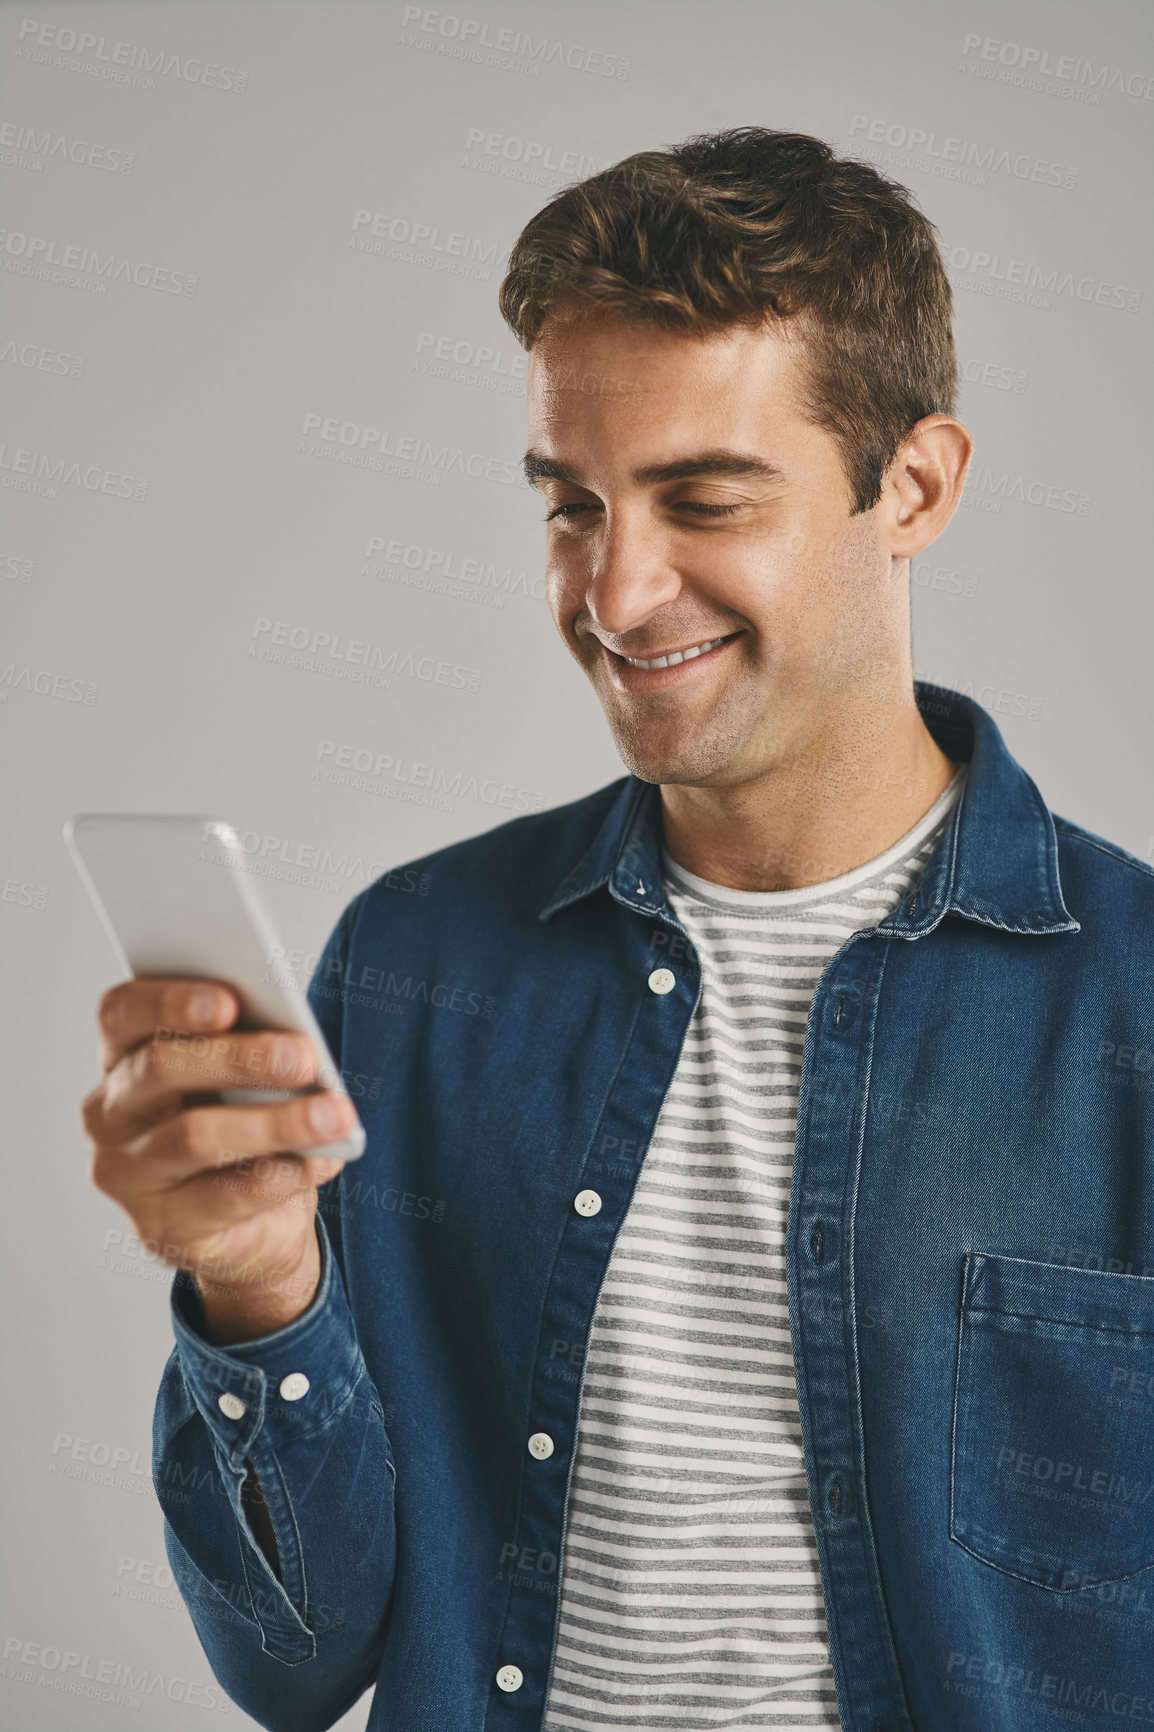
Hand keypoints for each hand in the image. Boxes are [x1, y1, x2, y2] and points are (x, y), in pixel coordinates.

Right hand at [83, 979, 355, 1340]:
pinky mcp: (159, 1228)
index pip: (121, 1014)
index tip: (228, 1001)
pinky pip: (222, 1197)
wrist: (252, 1219)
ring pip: (195, 1137)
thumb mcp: (244, 1075)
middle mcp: (109, 1113)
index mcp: (122, 1055)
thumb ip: (251, 1046)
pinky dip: (281, 1175)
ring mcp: (126, 1174)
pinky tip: (320, 1161)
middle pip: (160, 1069)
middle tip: (304, 1056)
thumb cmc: (243, 1119)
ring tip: (333, 1115)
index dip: (168, 1002)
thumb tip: (295, 1043)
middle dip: (239, 1058)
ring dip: (275, 1123)